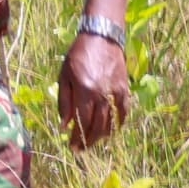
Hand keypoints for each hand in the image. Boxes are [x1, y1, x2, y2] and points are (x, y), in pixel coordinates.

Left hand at [52, 26, 126, 147]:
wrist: (102, 38)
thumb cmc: (78, 56)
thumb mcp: (64, 76)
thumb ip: (64, 101)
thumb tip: (64, 124)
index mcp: (84, 91)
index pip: (81, 121)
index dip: (76, 137)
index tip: (72, 147)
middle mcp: (101, 94)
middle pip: (96, 125)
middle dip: (88, 140)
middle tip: (81, 149)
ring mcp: (115, 93)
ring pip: (110, 121)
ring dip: (102, 135)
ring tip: (94, 143)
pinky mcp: (124, 89)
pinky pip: (123, 111)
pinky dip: (118, 123)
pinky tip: (113, 130)